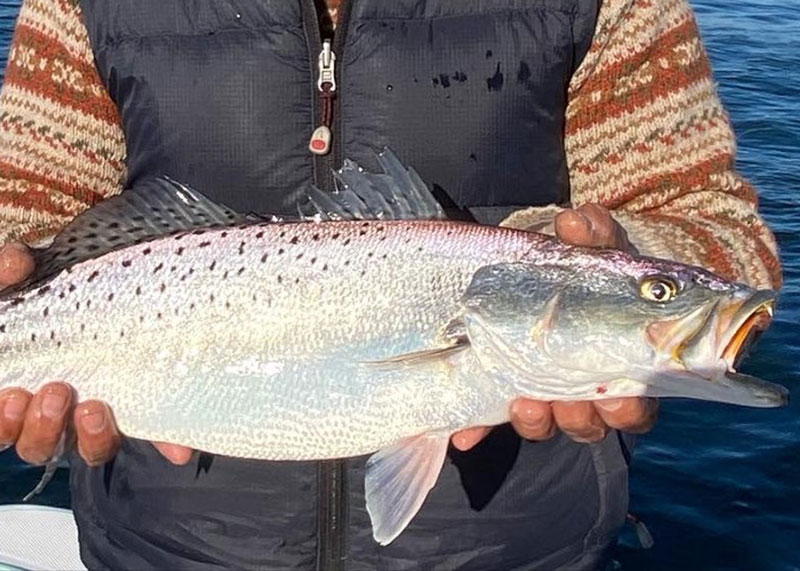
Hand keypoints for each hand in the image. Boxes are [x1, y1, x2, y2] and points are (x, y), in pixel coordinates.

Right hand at [0, 243, 192, 465]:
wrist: (122, 284)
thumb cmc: (62, 292)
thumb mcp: (34, 281)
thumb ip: (12, 272)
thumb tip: (15, 262)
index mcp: (26, 387)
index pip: (8, 424)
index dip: (4, 423)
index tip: (13, 396)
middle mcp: (60, 409)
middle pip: (40, 446)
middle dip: (41, 427)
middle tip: (55, 391)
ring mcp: (101, 410)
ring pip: (91, 449)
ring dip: (90, 437)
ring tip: (91, 406)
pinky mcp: (146, 404)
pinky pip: (157, 433)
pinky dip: (167, 442)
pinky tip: (179, 450)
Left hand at [451, 204, 656, 450]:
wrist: (535, 266)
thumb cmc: (578, 263)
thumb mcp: (591, 246)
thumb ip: (592, 235)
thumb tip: (575, 222)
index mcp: (617, 362)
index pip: (637, 403)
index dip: (629, 409)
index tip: (616, 398)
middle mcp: (584, 387)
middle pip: (592, 423)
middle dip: (580, 418)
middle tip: (566, 402)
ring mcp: (542, 390)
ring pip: (547, 423)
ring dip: (536, 421)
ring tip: (523, 404)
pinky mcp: (503, 388)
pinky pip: (491, 418)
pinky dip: (479, 428)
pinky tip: (465, 435)